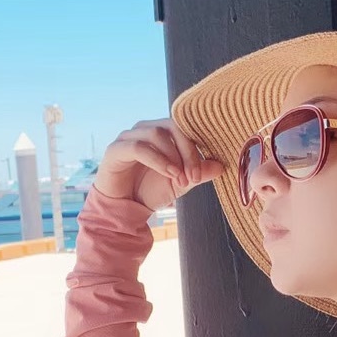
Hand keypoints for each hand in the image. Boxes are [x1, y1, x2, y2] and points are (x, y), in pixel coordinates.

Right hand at [93, 118, 224, 211]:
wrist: (123, 209)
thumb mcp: (180, 183)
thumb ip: (199, 173)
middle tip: (194, 176)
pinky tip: (169, 174)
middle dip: (187, 151)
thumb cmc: (150, 192)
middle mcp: (144, 129)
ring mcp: (128, 137)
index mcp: (161, 133)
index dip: (196, 148)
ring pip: (157, 134)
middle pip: (172, 126)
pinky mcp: (115, 149)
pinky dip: (158, 160)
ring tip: (180, 179)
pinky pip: (139, 147)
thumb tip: (221, 166)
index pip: (183, 128)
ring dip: (173, 158)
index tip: (202, 173)